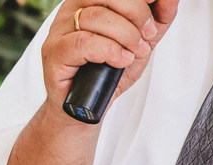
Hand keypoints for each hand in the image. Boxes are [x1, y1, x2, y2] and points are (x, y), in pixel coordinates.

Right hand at [40, 0, 178, 114]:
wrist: (87, 106)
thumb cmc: (107, 72)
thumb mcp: (142, 40)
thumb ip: (158, 17)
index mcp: (89, 1)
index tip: (155, 5)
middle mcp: (70, 12)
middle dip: (136, 13)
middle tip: (146, 34)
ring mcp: (58, 32)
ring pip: (96, 18)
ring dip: (125, 36)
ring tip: (133, 53)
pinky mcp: (54, 54)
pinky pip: (84, 43)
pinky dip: (109, 51)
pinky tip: (119, 60)